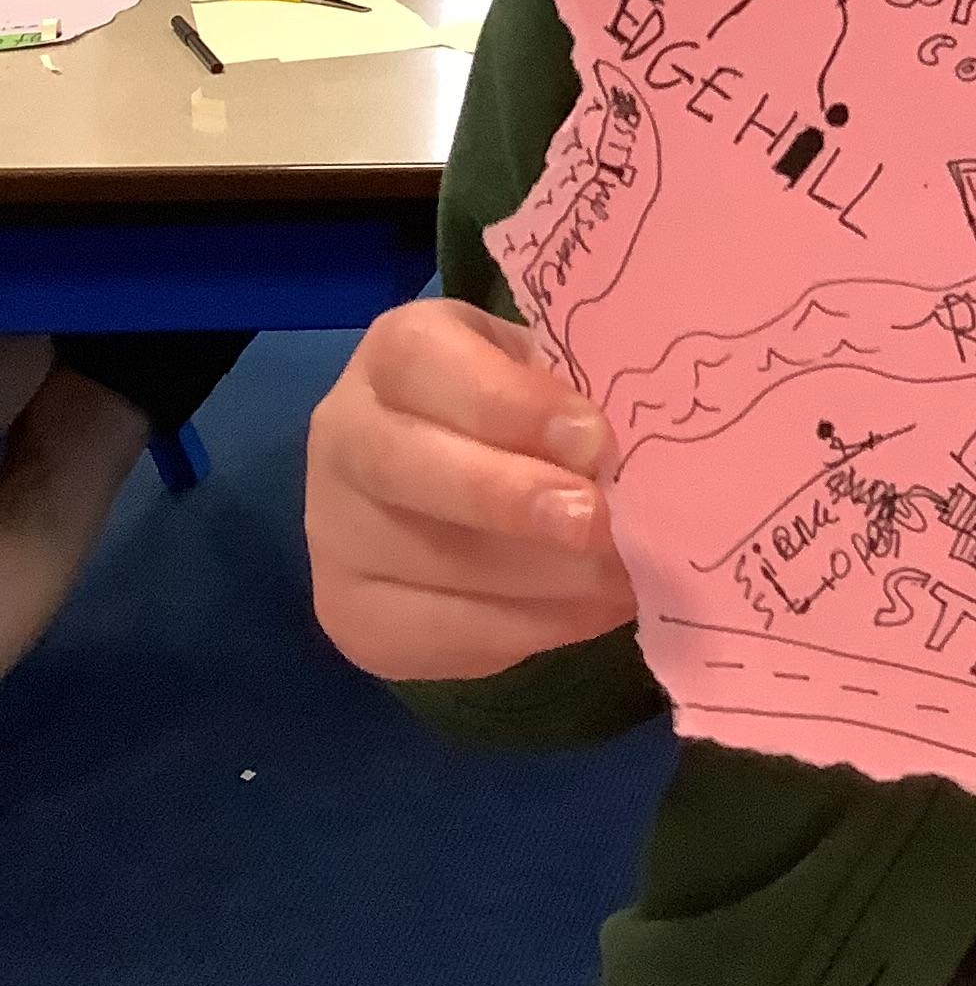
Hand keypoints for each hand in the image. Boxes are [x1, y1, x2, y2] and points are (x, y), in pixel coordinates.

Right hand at [305, 299, 635, 680]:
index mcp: (395, 353)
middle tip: (598, 522)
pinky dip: (526, 628)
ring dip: (537, 579)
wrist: (438, 488)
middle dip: (510, 498)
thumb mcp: (538, 373)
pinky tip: (589, 614)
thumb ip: (568, 394)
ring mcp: (334, 533)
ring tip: (621, 578)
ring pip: (426, 562)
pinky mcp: (350, 615)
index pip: (423, 360)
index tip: (593, 438)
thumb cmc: (513, 409)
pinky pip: (436, 633)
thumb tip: (631, 453)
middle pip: (406, 464)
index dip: (508, 401)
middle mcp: (344, 435)